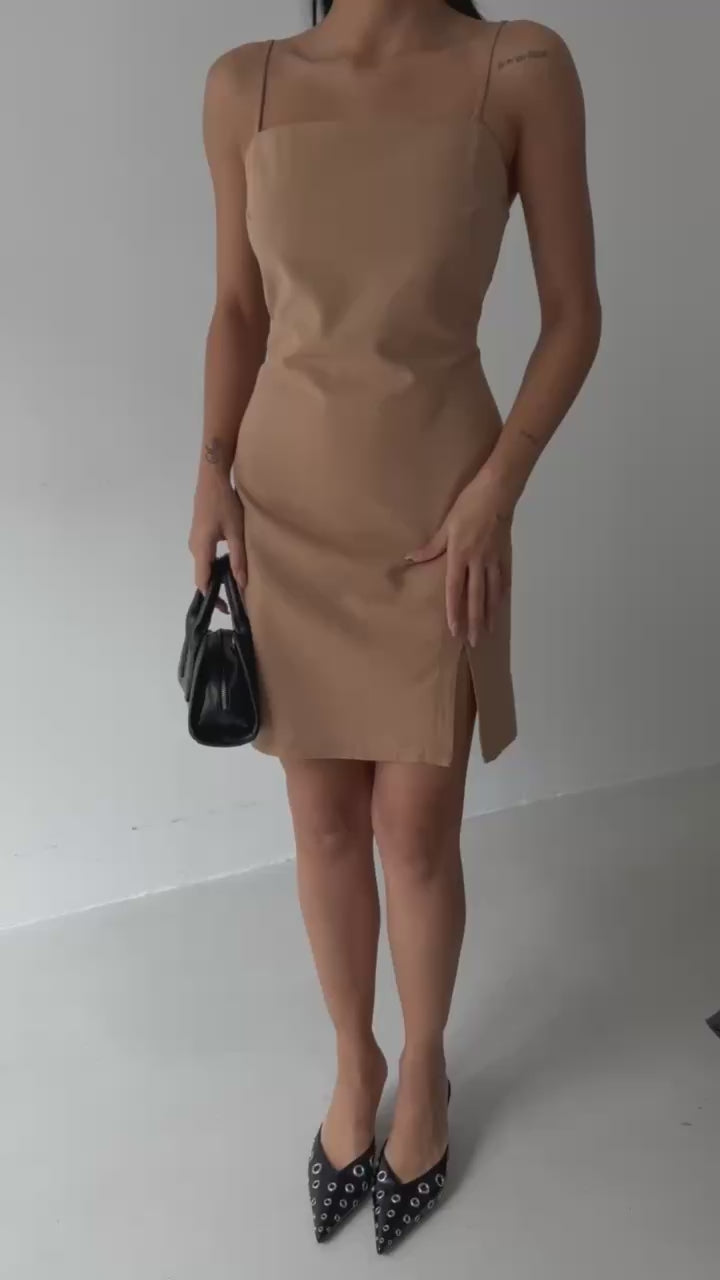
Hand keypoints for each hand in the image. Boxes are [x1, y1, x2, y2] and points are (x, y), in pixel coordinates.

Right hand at [188, 475, 246, 601]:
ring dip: (217, 575)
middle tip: (235, 598)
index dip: (212, 597)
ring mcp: (194, 540)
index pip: (202, 581)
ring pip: (204, 565)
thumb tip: (241, 583)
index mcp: (201, 548)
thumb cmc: (224, 503)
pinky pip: (205, 556)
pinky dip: (215, 564)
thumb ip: (238, 558)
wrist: (212, 479)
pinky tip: (229, 564)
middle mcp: (194, 547)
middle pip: (203, 575)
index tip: (225, 608)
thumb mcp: (236, 531)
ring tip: (234, 583)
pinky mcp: (199, 534)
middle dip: (217, 588)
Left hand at [406, 465, 514, 644]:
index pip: (455, 590)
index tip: (454, 630)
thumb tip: (411, 558)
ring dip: (490, 613)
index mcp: (461, 556)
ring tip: (488, 631)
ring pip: (492, 592)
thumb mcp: (446, 525)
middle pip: (476, 597)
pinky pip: (503, 579)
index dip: (454, 611)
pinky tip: (500, 605)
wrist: (497, 492)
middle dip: (475, 621)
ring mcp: (493, 559)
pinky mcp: (503, 554)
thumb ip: (431, 546)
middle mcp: (478, 562)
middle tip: (474, 641)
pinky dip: (501, 594)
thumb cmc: (469, 505)